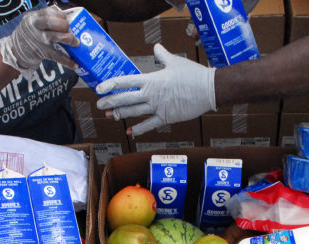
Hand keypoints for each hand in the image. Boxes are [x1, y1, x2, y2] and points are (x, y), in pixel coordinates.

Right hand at [0, 5, 78, 75]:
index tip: (67, 19)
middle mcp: (35, 28)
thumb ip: (45, 19)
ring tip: (76, 43)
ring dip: (68, 39)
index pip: (49, 12)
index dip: (61, 15)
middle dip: (64, 25)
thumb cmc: (29, 35)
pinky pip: (56, 56)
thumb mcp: (32, 23)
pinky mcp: (41, 53)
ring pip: (54, 37)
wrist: (15, 51)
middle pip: (51, 22)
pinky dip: (67, 61)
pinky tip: (75, 64)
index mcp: (34, 18)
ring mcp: (38, 40)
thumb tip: (67, 20)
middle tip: (70, 30)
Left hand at [96, 44, 215, 136]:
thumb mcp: (175, 61)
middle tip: (100, 105)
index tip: (100, 88)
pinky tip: (129, 132)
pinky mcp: (166, 117)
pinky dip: (138, 129)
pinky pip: (149, 125)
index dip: (110, 84)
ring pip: (134, 112)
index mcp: (151, 79)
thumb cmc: (193, 74)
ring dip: (120, 114)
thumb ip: (163, 55)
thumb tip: (157, 47)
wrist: (208, 89)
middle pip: (125, 98)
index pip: (125, 81)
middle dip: (110, 102)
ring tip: (110, 116)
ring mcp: (158, 107)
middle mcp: (151, 94)